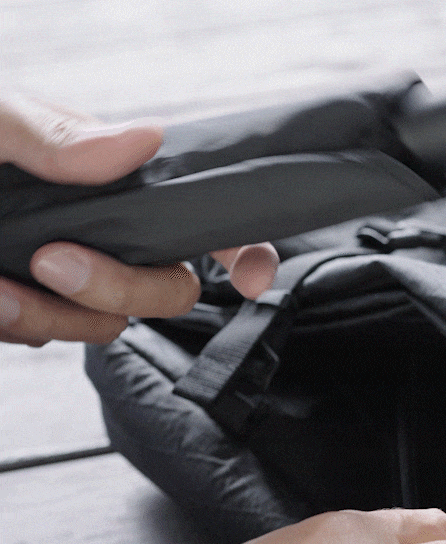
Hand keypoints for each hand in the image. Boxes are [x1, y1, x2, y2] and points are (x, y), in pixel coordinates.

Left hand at [0, 93, 278, 345]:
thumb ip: (60, 134)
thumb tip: (149, 135)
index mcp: (114, 179)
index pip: (204, 215)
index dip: (245, 251)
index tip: (252, 281)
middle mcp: (106, 232)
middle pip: (169, 288)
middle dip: (125, 289)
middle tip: (53, 261)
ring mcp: (72, 276)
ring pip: (110, 325)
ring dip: (54, 315)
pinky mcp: (32, 311)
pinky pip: (51, 338)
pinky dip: (20, 324)